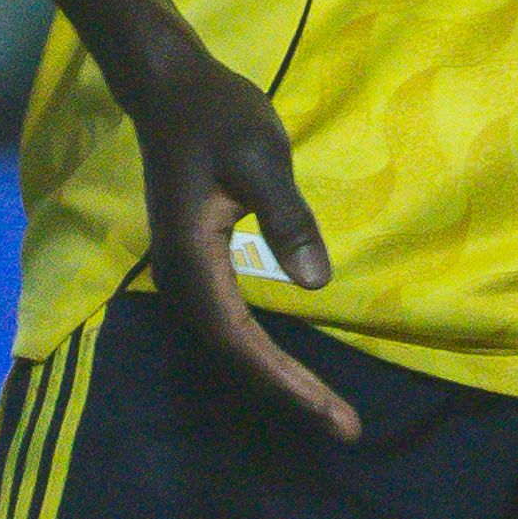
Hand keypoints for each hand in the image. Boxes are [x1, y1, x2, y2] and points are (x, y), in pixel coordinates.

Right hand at [126, 36, 358, 440]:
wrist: (171, 89)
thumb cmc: (217, 114)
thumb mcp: (261, 156)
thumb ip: (287, 218)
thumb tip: (317, 284)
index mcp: (191, 257)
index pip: (239, 337)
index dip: (284, 381)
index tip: (329, 413)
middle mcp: (180, 277)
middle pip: (234, 354)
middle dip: (288, 394)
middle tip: (346, 429)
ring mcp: (186, 274)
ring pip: (231, 344)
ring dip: (277, 379)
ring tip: (327, 411)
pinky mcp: (199, 266)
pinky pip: (231, 323)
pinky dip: (264, 353)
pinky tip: (293, 369)